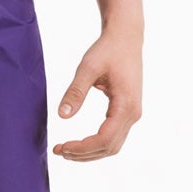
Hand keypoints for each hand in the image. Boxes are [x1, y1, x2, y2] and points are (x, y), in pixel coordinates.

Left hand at [51, 28, 142, 159]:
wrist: (126, 37)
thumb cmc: (107, 50)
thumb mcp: (88, 68)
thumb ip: (75, 92)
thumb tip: (62, 116)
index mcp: (126, 105)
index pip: (104, 139)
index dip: (82, 148)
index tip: (62, 146)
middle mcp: (133, 113)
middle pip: (109, 147)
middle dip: (83, 154)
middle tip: (59, 151)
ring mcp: (133, 114)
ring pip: (113, 145)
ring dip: (90, 152)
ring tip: (67, 150)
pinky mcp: (128, 111)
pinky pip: (114, 136)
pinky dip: (97, 144)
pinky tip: (80, 143)